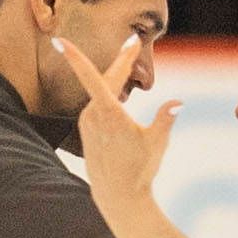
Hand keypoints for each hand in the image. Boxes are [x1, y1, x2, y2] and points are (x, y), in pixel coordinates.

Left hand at [50, 34, 176, 207]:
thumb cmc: (139, 170)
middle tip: (133, 41)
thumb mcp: (157, 143)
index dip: (74, 57)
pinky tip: (119, 89)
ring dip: (117, 76)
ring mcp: (87, 121)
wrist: (117, 195)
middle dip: (122, 59)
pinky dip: (109, 91)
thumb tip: (177, 102)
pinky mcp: (86, 127)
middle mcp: (93, 114)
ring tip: (130, 59)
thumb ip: (165, 119)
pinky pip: (98, 102)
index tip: (59, 42)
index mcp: (108, 113)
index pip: (90, 77)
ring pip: (102, 90)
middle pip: (106, 77)